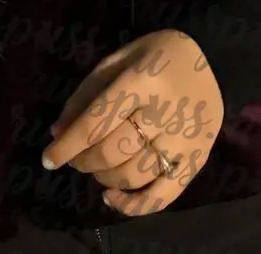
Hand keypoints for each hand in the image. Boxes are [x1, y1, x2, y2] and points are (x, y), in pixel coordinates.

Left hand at [40, 30, 224, 216]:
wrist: (213, 57)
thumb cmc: (157, 54)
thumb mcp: (119, 59)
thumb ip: (87, 94)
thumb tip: (58, 133)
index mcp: (142, 79)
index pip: (96, 121)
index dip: (68, 144)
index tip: (47, 159)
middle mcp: (164, 111)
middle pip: (112, 151)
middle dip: (84, 160)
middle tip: (76, 157)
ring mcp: (185, 139)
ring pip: (133, 175)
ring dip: (104, 178)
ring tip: (96, 168)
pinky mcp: (199, 158)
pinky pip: (165, 195)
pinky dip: (135, 205)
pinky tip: (113, 198)